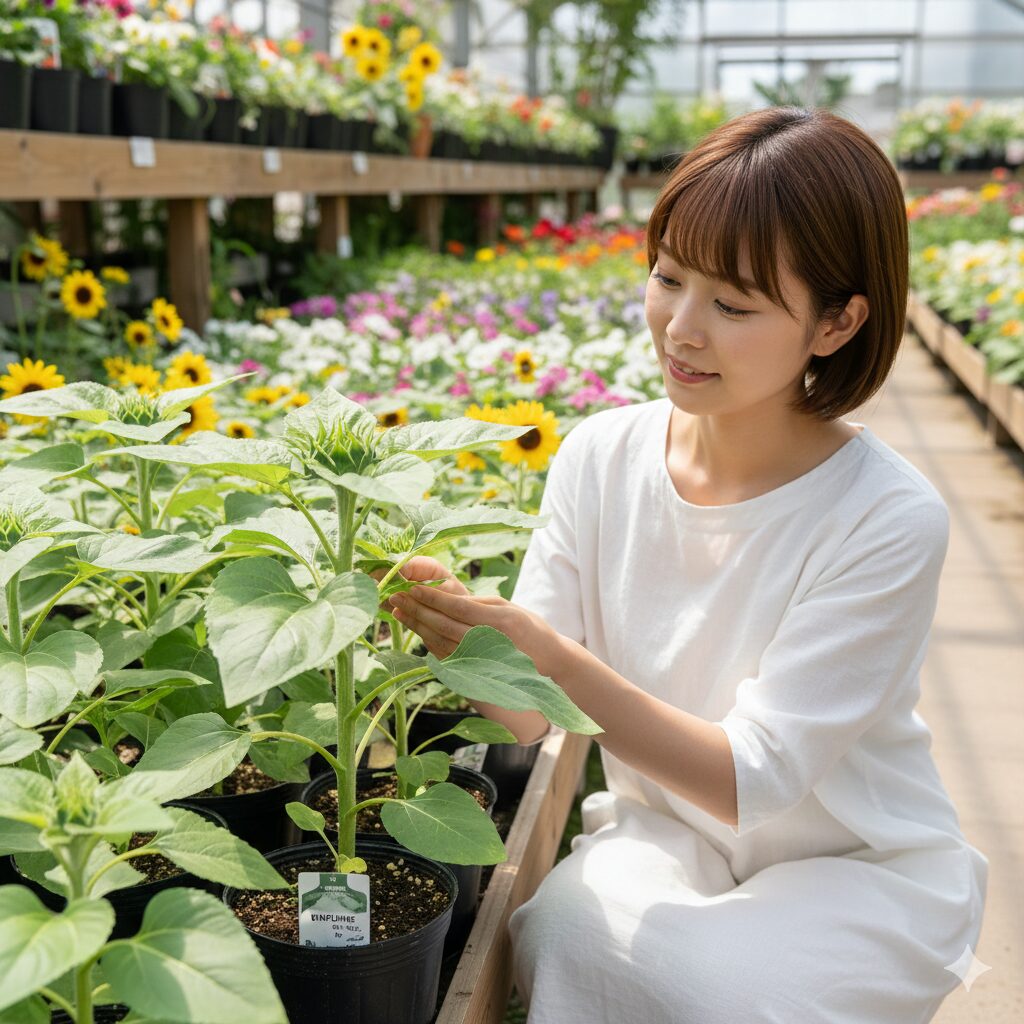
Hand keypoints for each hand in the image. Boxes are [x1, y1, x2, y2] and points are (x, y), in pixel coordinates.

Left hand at [388, 574, 566, 676]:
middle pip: (443, 625)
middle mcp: (488, 642)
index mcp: (501, 621)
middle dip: (417, 609)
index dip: (432, 597)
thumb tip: (445, 595)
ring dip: (416, 626)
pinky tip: (415, 630)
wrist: (549, 666)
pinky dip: (426, 641)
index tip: (411, 587)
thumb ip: (480, 604)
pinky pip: (444, 656)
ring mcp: (479, 662)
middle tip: (395, 595)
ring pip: (439, 642)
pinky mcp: (473, 675)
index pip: (457, 608)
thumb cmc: (531, 631)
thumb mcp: (511, 610)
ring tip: (398, 610)